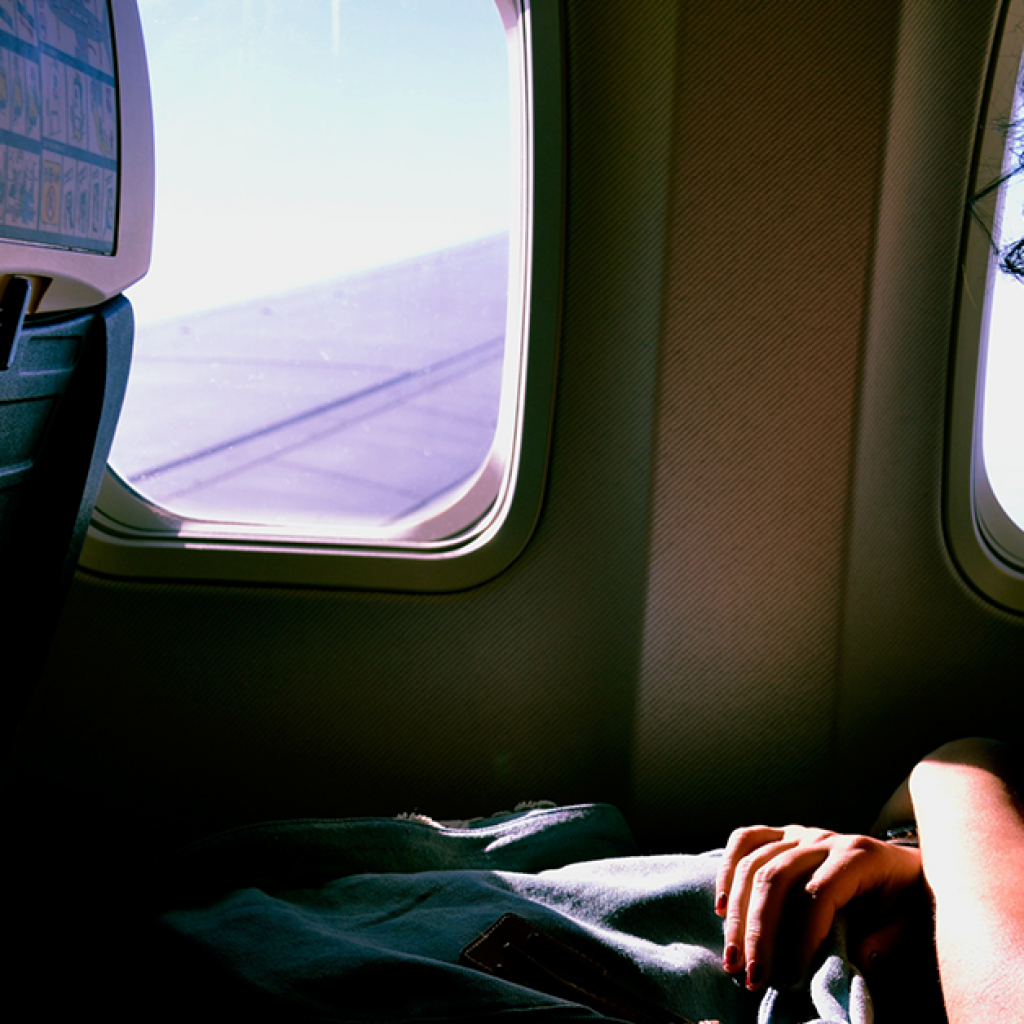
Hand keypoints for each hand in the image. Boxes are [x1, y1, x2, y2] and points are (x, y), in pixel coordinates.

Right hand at [714, 825, 921, 991]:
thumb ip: (885, 941)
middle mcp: (825, 838)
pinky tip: (719, 906)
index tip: (793, 980)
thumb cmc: (906, 901)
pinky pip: (745, 840)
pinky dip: (727, 870)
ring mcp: (800, 833)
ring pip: (754, 863)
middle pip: (776, 878)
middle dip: (758, 932)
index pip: (817, 895)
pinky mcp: (782, 834)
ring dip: (736, 914)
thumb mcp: (909, 923)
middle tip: (751, 977)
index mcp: (859, 856)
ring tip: (733, 958)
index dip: (801, 939)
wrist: (905, 868)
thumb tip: (849, 960)